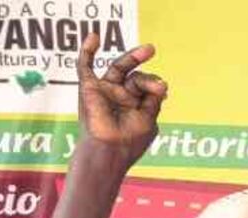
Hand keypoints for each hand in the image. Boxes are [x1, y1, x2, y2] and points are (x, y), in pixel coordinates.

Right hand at [76, 32, 166, 168]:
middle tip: (153, 52)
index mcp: (135, 104)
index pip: (147, 86)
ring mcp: (104, 90)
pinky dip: (87, 51)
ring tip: (149, 50)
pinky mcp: (89, 88)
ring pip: (119, 68)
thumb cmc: (130, 141)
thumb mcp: (149, 118)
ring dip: (133, 58)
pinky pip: (84, 66)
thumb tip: (163, 83)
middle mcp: (120, 95)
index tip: (162, 90)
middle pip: (135, 75)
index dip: (155, 85)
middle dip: (145, 71)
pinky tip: (94, 37)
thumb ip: (154, 99)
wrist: (110, 150)